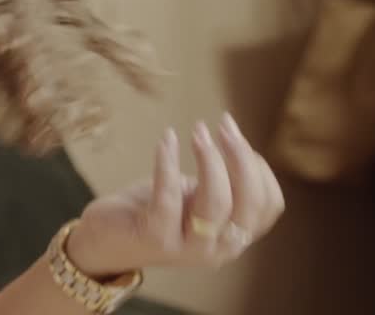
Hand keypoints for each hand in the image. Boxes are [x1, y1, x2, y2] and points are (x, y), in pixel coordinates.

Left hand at [63, 113, 284, 276]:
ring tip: (198, 131)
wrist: (106, 240)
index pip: (269, 205)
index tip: (235, 136)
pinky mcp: (156, 238)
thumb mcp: (195, 197)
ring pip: (216, 203)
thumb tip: (236, 141)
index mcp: (235, 237)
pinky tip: (167, 139)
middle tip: (223, 125)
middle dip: (240, 157)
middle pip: (249, 203)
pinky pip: (169, 197)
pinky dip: (169, 163)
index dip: (259, 166)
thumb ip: (220, 183)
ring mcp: (189, 248)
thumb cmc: (154, 211)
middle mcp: (220, 249)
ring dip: (210, 160)